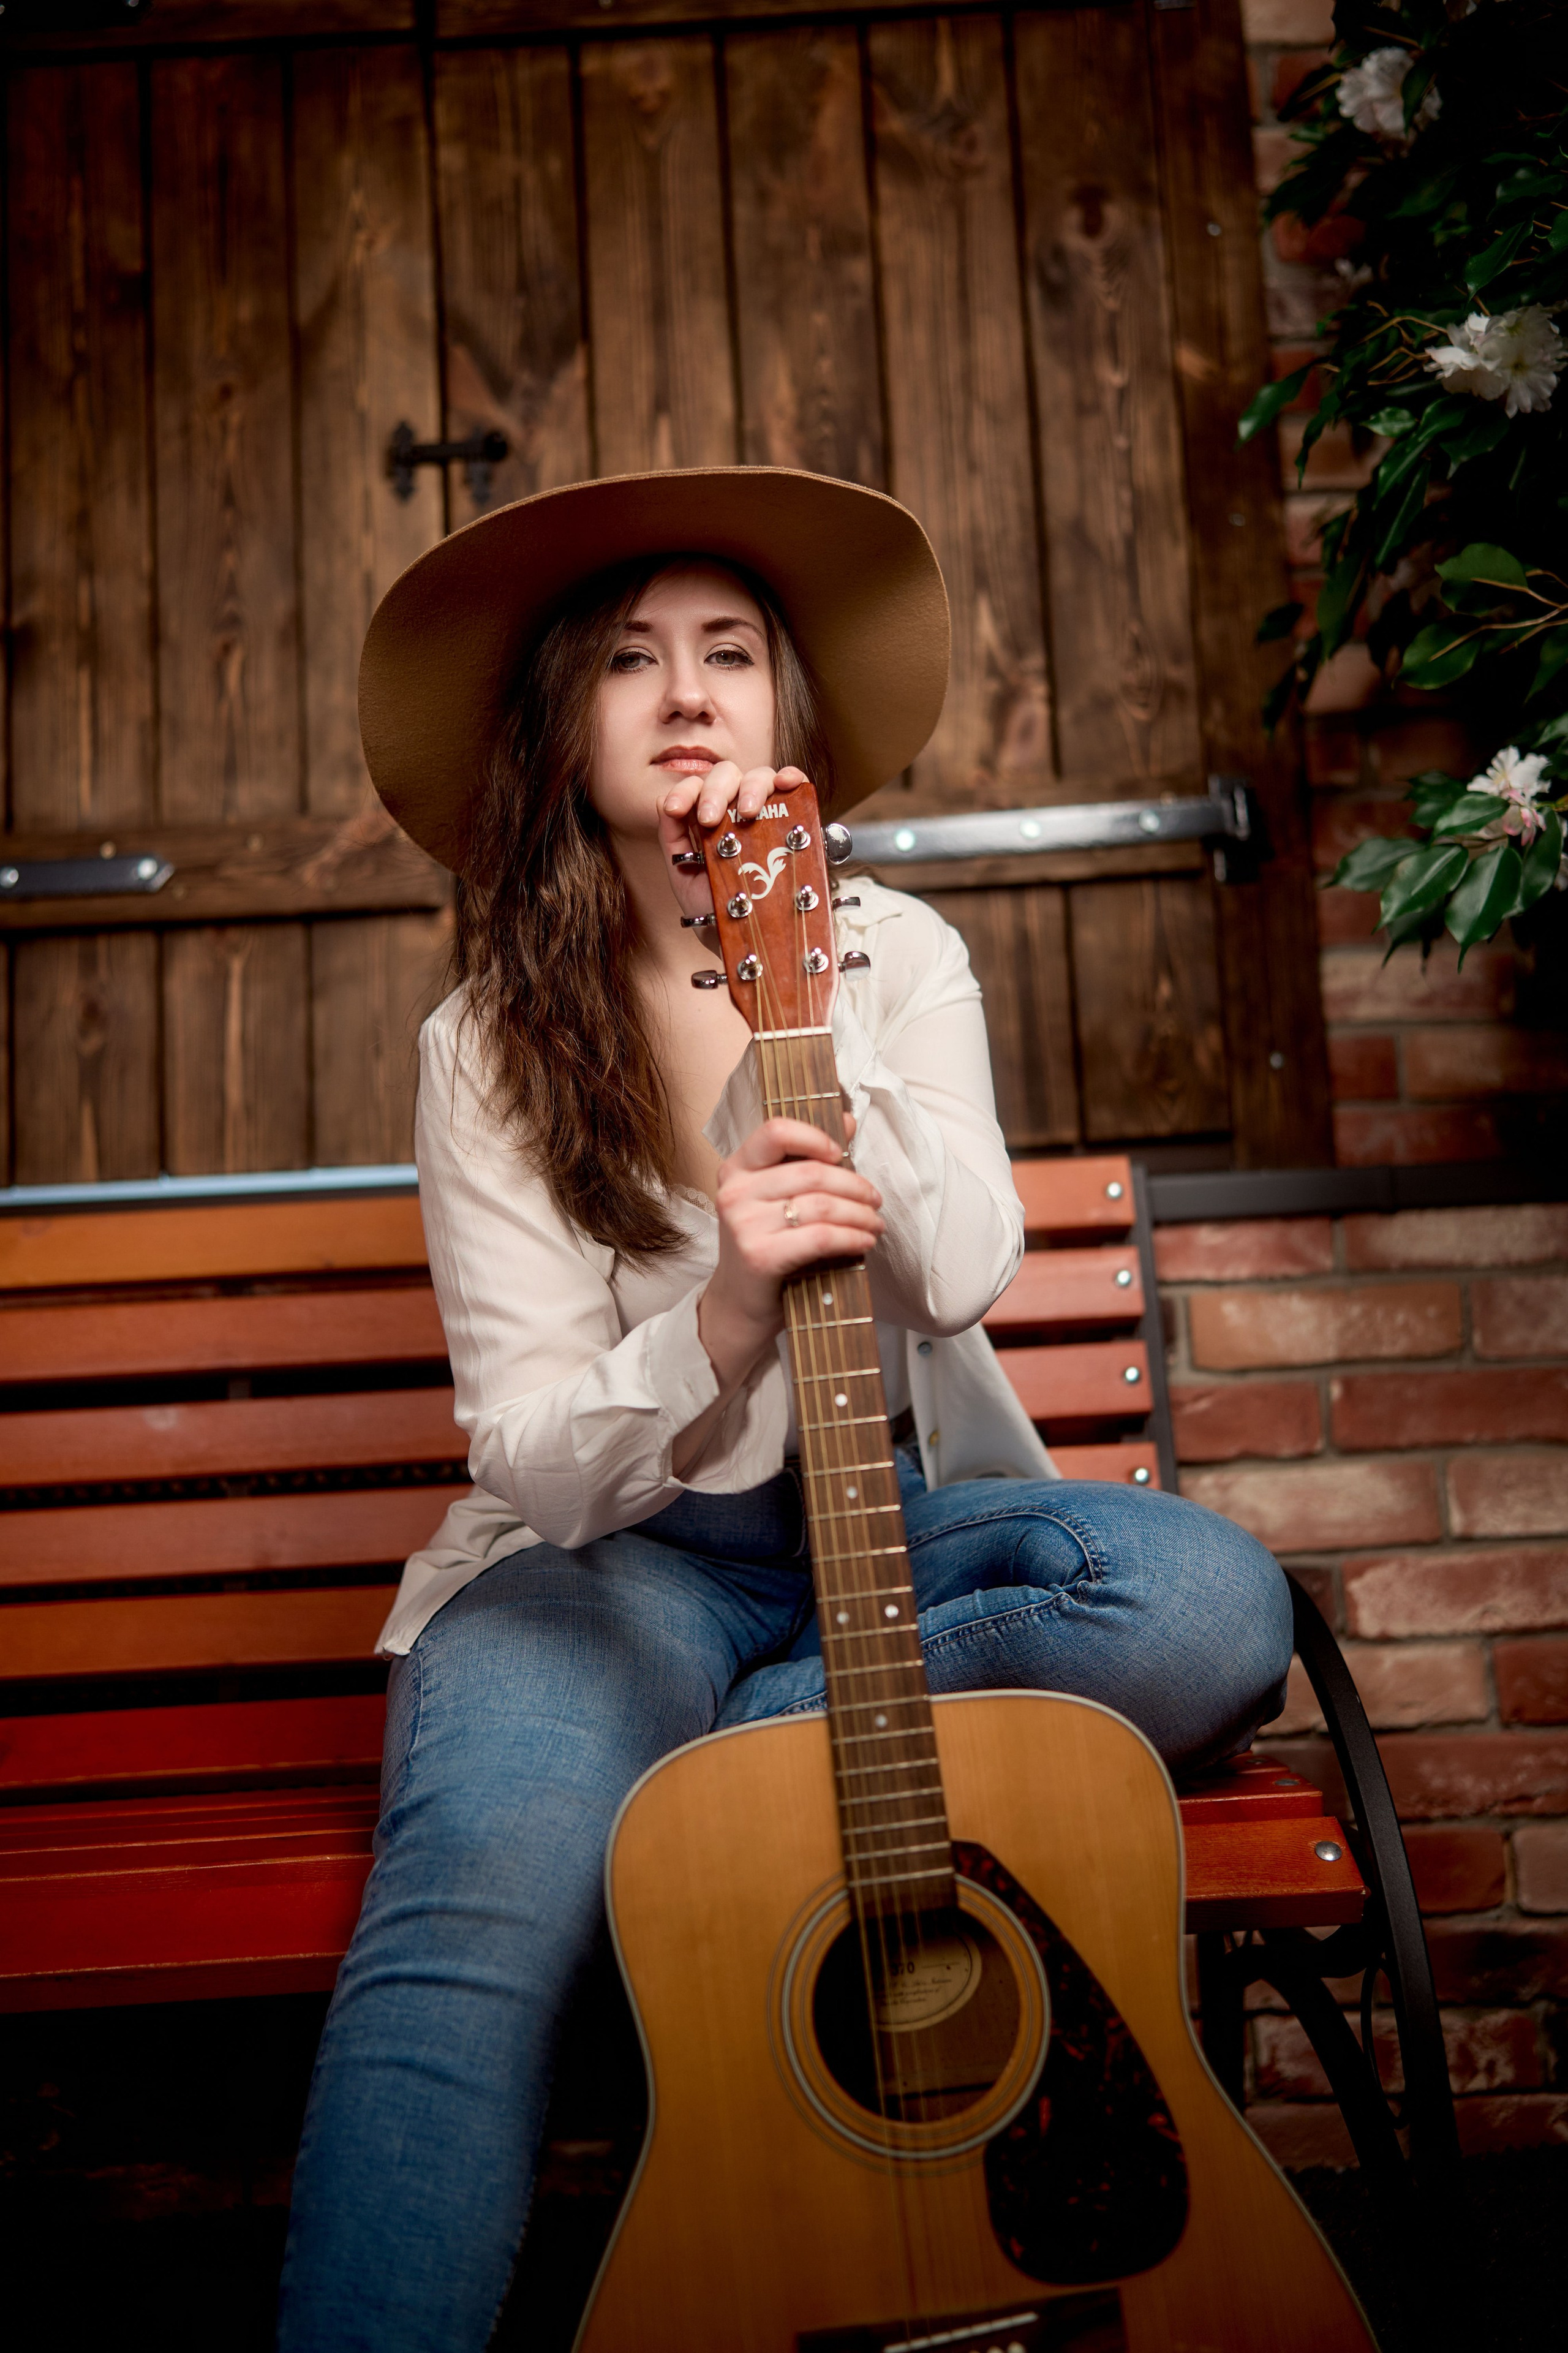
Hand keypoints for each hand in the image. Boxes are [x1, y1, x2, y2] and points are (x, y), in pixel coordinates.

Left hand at [657, 763, 807, 922]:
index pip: (695, 787)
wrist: (748, 945)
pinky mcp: (795, 820)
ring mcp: (767, 813)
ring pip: (759, 776)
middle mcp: (736, 810)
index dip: (683, 791)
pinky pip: (796, 787)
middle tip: (710, 819)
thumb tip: (663, 803)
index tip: (675, 810)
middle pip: (726, 775)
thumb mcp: (684, 878)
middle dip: (714, 791)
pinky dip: (791, 777)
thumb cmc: (716, 911)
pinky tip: (785, 783)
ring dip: (751, 788)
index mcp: (708, 819)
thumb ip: (671, 841)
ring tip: (748, 813)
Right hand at [697, 1116, 881, 1386]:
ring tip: (875, 1225)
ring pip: (822, 1205)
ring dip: (860, 1215)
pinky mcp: (759, 1256)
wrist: (738, 1306)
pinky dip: (852, 1238)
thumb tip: (847, 1120)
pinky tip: (864, 1242)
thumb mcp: (778, 1200)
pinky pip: (821, 1237)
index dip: (816, 1137)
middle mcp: (734, 1192)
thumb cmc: (765, 1248)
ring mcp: (744, 1224)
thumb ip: (809, 1160)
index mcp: (736, 1169)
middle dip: (855, 1186)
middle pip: (812, 1172)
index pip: (776, 1131)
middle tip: (876, 1201)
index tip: (841, 1153)